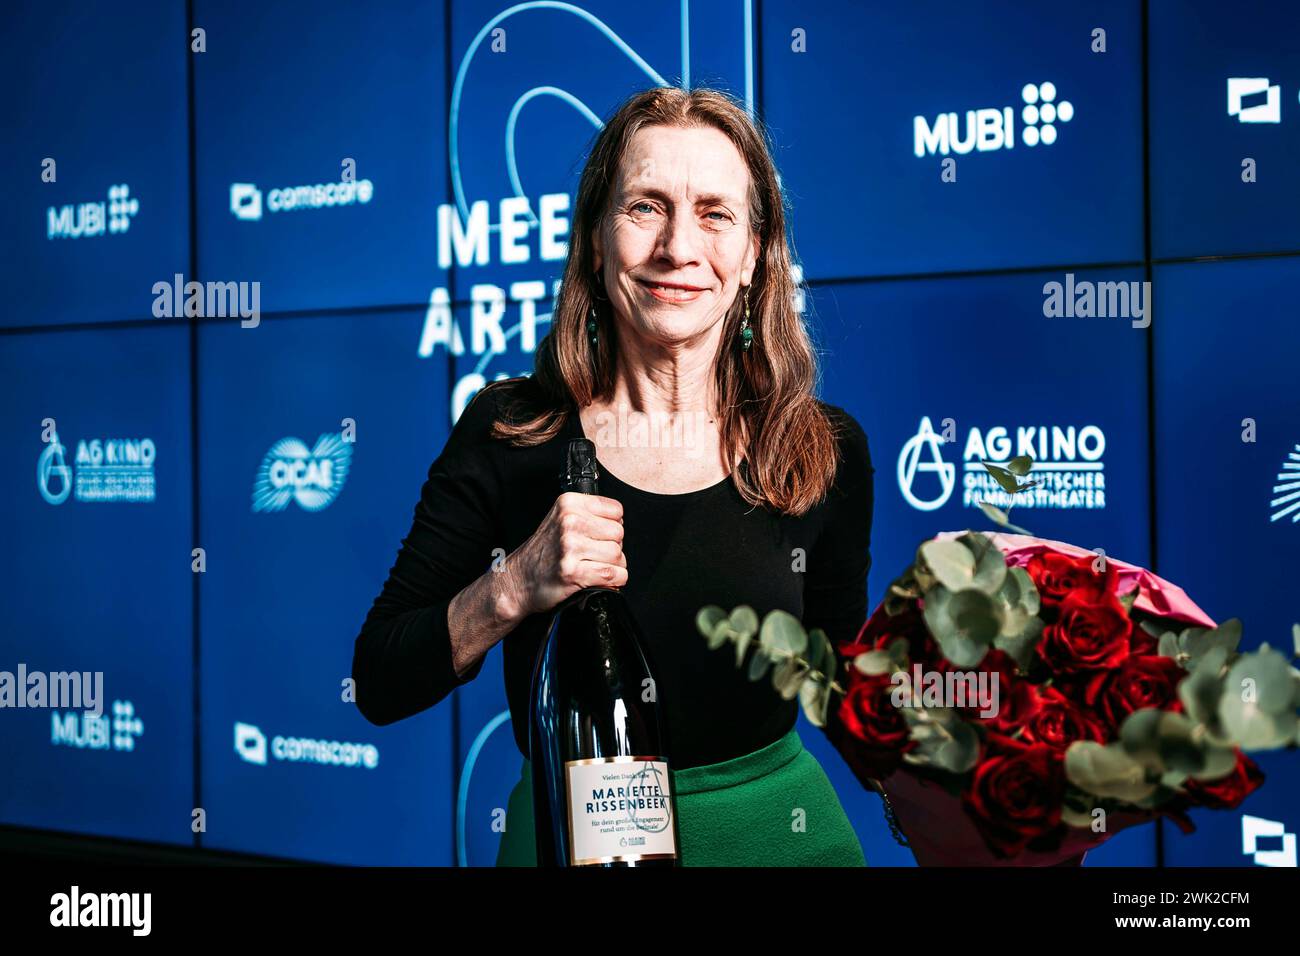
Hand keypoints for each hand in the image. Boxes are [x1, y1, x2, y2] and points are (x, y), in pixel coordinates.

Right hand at [499, 492, 626, 619]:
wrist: (518, 580)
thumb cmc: (543, 552)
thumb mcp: (560, 519)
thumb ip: (588, 514)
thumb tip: (620, 524)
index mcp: (568, 504)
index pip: (616, 511)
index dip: (612, 526)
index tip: (599, 536)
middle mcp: (569, 522)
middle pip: (619, 534)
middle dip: (613, 547)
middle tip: (594, 555)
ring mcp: (571, 547)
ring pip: (618, 555)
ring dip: (613, 566)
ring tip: (594, 567)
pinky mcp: (574, 572)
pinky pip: (613, 575)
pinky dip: (614, 581)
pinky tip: (598, 579)